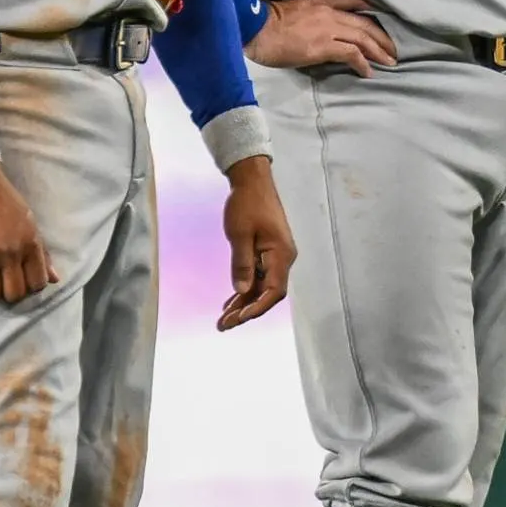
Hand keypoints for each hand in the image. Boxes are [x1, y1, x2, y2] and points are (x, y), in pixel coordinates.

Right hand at [0, 162, 56, 303]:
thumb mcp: (30, 222)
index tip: (26, 280)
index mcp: (30, 243)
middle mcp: (10, 252)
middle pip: (14, 294)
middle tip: (7, 282)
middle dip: (12, 293)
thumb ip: (42, 253)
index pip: (37, 283)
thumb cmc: (5, 199)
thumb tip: (54, 278)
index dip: (33, 287)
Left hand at [217, 154, 293, 329]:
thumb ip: (243, 264)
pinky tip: (230, 302)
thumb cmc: (247, 204)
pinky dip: (244, 289)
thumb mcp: (240, 235)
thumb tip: (243, 291)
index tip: (238, 319)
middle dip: (246, 311)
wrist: (252, 181)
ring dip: (243, 303)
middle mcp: (282, 258)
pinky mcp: (267, 252)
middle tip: (223, 326)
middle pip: (268, 293)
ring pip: (261, 287)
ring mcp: (275, 256)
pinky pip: (258, 276)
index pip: (274, 291)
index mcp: (281, 254)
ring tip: (223, 320)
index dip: (257, 308)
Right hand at [250, 0, 396, 75]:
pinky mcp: (324, 46)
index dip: (370, 10)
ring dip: (379, 51)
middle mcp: (329, 11)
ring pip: (363, 38)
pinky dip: (363, 63)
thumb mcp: (293, 8)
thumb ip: (311, 14)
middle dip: (382, 36)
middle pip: (365, 23)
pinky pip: (352, 54)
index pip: (353, 0)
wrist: (256, 29)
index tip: (381, 18)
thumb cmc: (266, 22)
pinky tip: (368, 71)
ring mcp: (328, 29)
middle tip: (393, 48)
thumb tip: (321, 28)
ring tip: (389, 61)